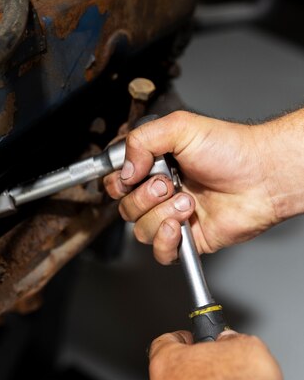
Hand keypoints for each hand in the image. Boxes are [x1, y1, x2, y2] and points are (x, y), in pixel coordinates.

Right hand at [104, 111, 278, 263]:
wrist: (262, 177)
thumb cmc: (231, 150)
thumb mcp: (181, 127)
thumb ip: (141, 140)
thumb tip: (125, 170)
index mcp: (154, 164)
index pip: (117, 178)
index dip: (119, 180)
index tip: (134, 174)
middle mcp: (160, 191)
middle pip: (124, 207)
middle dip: (145, 196)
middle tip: (169, 184)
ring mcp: (171, 216)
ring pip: (140, 230)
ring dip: (162, 215)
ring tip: (189, 202)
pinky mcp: (186, 239)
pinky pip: (160, 252)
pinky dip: (166, 241)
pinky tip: (182, 224)